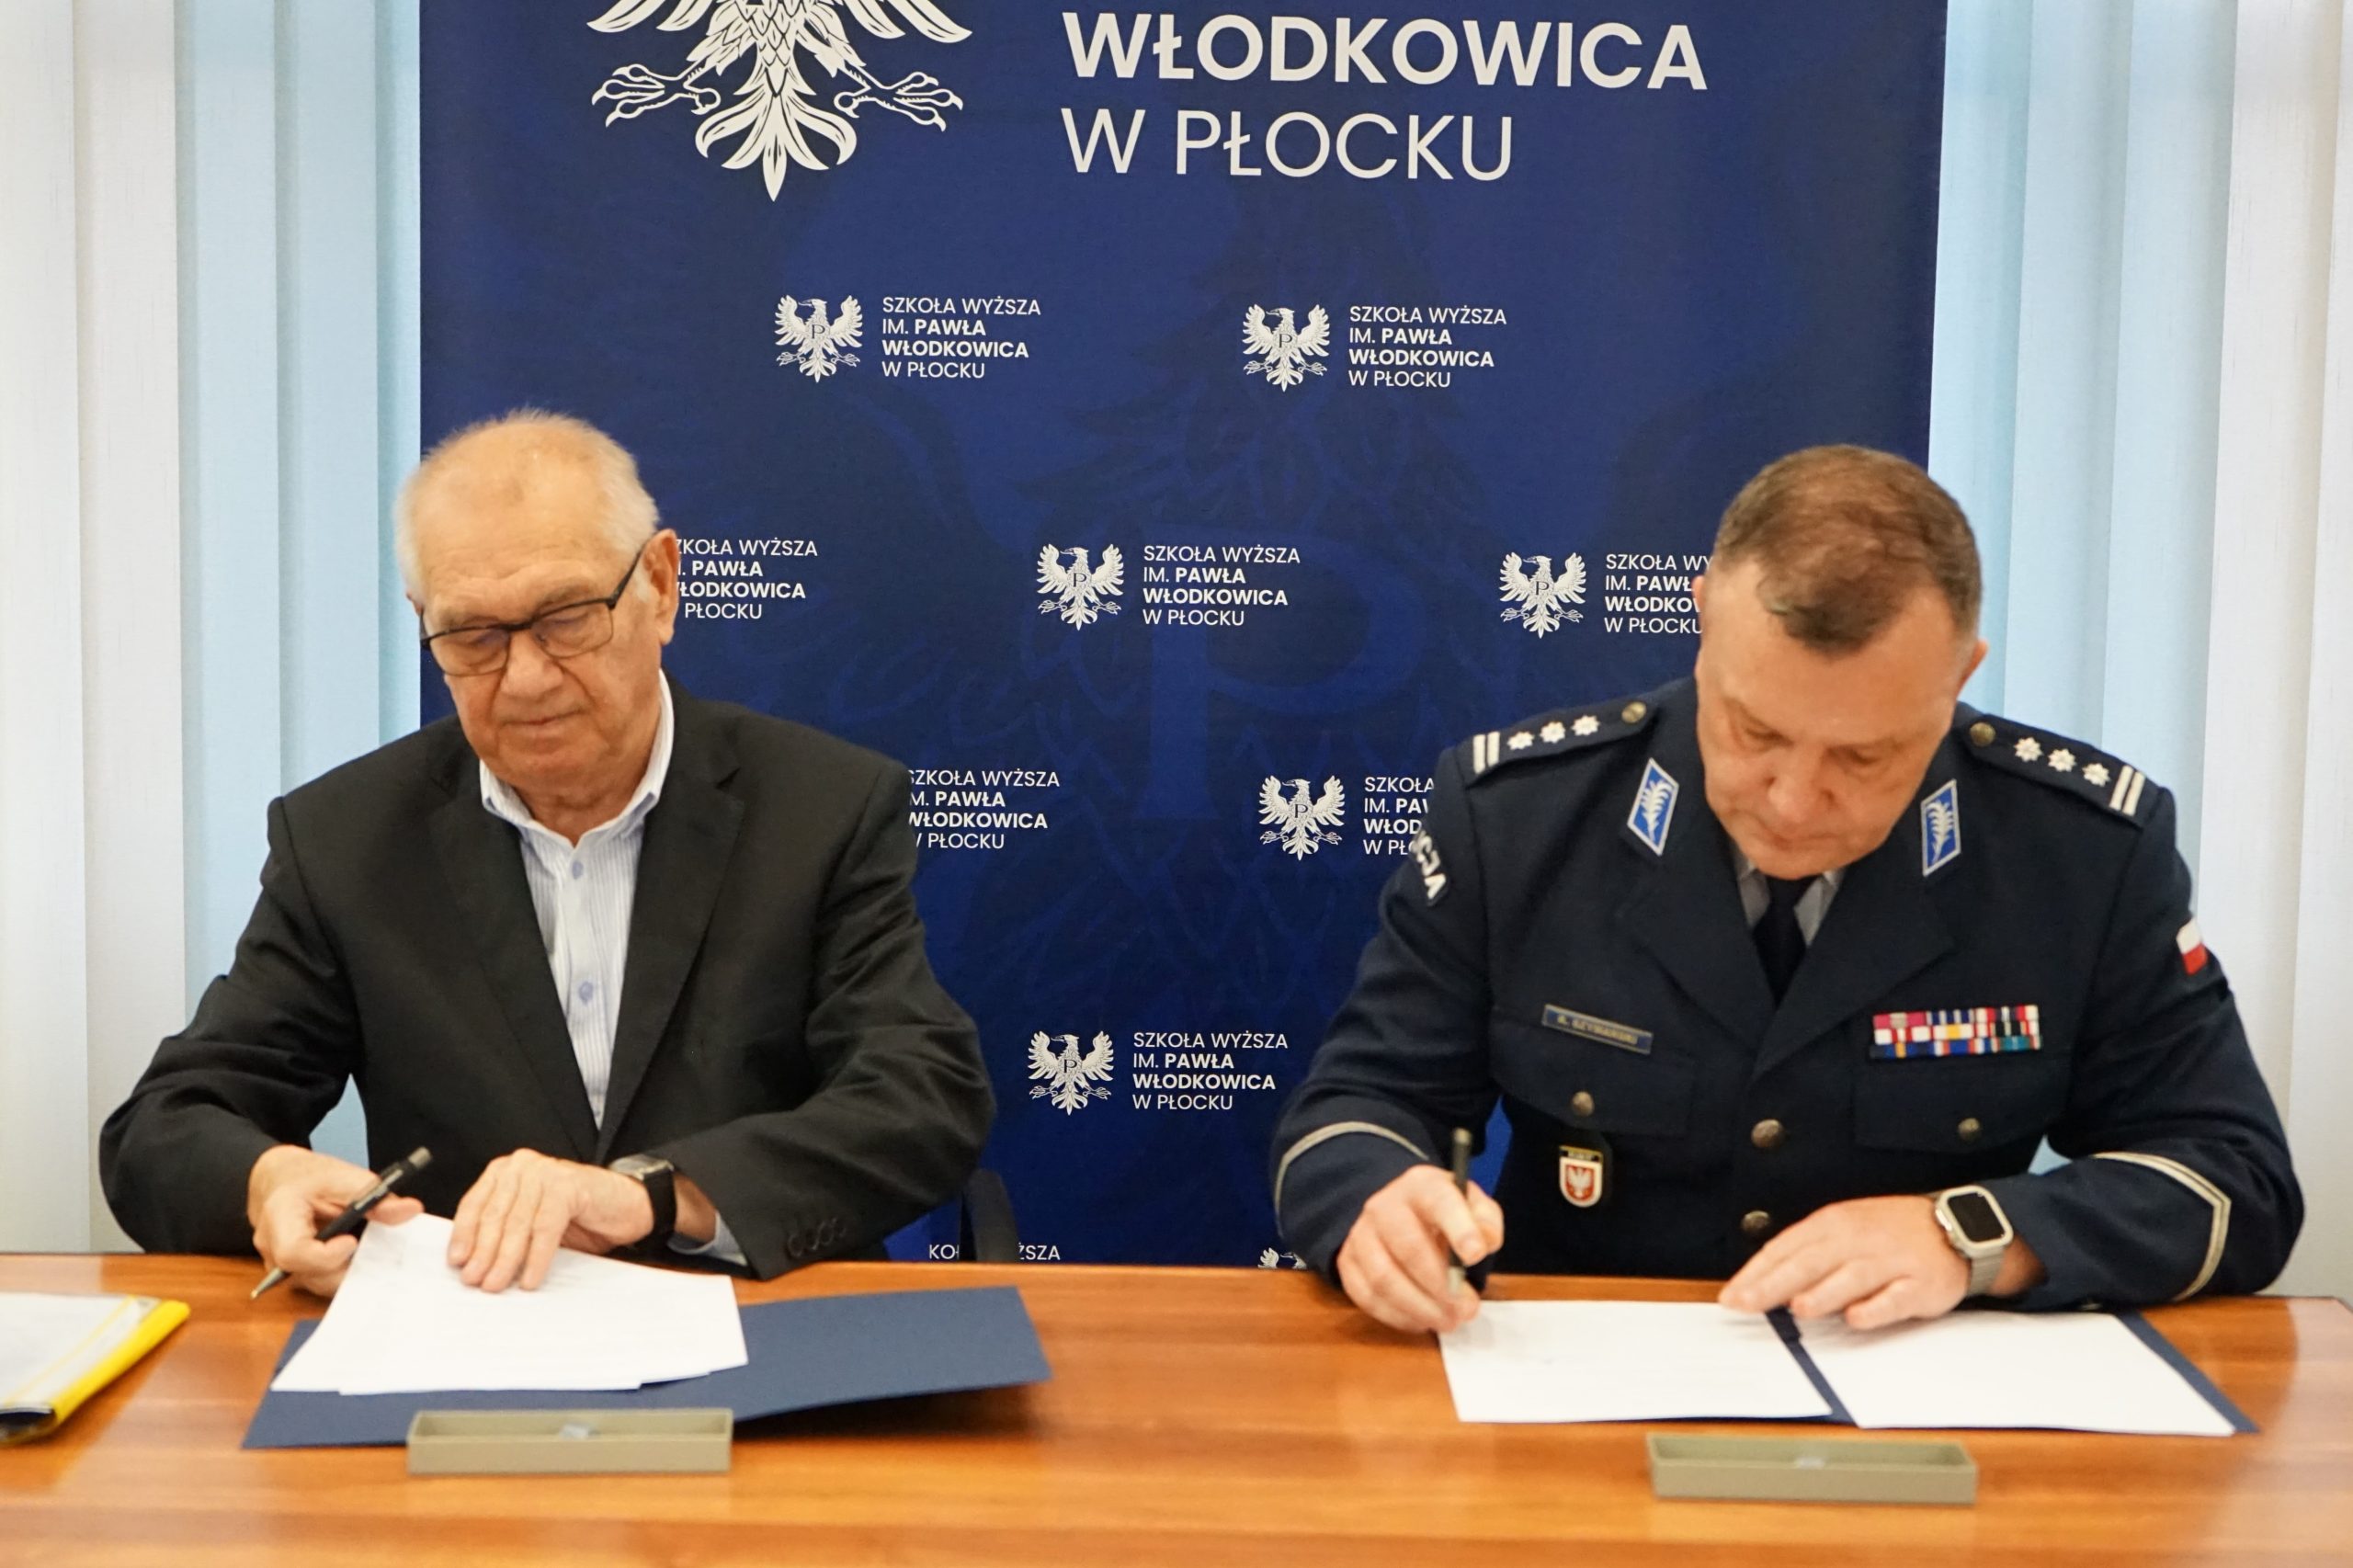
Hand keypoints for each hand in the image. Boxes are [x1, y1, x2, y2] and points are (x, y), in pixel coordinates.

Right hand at [245, 1145, 424, 1298]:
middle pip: (307, 1275)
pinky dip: (340, 1273)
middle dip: (345, 1268)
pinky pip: (317, 1282)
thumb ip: (376, 1197)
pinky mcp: (291, 1272)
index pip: (294, 1252)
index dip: (325, 1256)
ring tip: (369, 1253)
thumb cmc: (310, 1178)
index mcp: (279, 1215)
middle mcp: (271, 1246)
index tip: (352, 1242)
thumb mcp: (344, 1177)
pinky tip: (359, 1260)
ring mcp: (278, 1263)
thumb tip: (411, 1210)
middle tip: (375, 1254)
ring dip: (345, 1273)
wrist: (282, 1180)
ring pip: (314, 1283)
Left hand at [447, 1149, 653, 1292]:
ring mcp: (546, 1173)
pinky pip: (545, 1227)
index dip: (464, 1235)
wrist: (627, 1205)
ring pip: (517, 1223)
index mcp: (507, 1172)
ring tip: (498, 1283)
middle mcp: (523, 1167)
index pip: (475, 1204)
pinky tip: (531, 1278)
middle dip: (483, 1253)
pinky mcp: (567, 1186)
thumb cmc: (579, 1216)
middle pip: (494, 1216)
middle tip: (476, 1281)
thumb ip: (505, 1233)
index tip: (457, 1262)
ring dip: (505, 1259)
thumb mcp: (531, 1223)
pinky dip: (536, 1257)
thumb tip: (473, 1265)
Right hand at [1335, 1165, 1504, 1333]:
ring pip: (1383, 1277)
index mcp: (1421, 1186)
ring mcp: (1361, 1234)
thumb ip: (1485, 1222)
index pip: (1438, 1201)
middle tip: (1466, 1309)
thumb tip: (1482, 1244)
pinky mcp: (1347, 1262)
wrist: (1398, 1213)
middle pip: (1408, 1247)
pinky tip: (1421, 1321)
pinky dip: (1397, 1316)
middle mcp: (1384, 1206)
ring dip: (1419, 1307)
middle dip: (1440, 1285)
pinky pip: (1366, 1296)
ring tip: (1447, 1322)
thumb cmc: (1443, 1215)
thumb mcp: (1472, 1206)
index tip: (1476, 1255)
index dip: (1459, 1228)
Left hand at [1718, 1194, 2037, 1328]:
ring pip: (1851, 1276)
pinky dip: (1876, 1308)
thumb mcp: (1845, 1230)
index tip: (1731, 1296)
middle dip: (1774, 1285)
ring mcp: (1891, 1260)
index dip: (1756, 1273)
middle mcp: (1859, 1238)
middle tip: (1746, 1305)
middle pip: (1809, 1261)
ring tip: (1798, 1308)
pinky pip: (1895, 1297)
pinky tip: (1856, 1318)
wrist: (1955, 1228)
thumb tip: (1765, 1285)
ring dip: (1824, 1292)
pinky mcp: (1920, 1283)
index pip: (1786, 1248)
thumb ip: (1808, 1254)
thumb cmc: (1889, 1234)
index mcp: (1834, 1223)